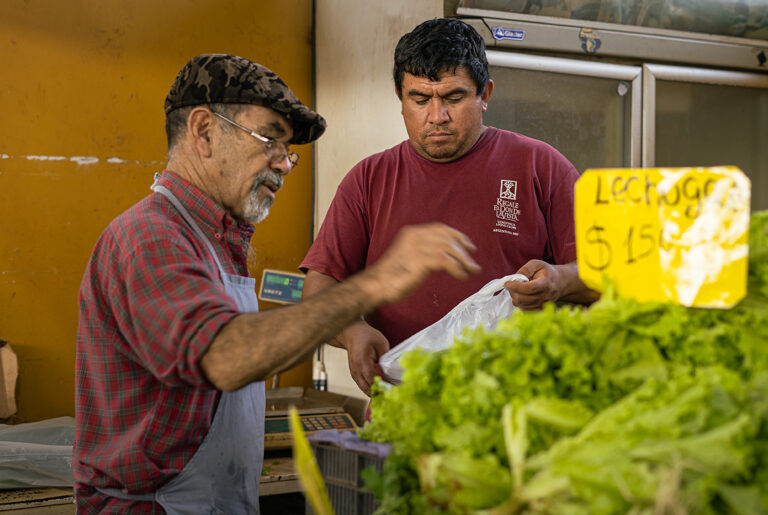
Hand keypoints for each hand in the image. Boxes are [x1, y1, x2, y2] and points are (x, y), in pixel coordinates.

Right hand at [339, 321, 389, 394]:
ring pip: (366, 390)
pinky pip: (363, 386)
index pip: (374, 381)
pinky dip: (372, 389)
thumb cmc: (366, 336)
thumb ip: (386, 358)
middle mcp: (356, 370)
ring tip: (389, 390)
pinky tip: (381, 387)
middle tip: (394, 392)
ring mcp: (354, 374)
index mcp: (362, 362)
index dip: (384, 387)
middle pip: (369, 389)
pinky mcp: (354, 375)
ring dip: (376, 392)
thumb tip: (392, 372)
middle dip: (381, 392)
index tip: (395, 389)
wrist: (352, 333)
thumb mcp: (381, 343)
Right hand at [362, 223, 480, 304]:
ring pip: (449, 248)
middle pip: (447, 238)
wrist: (375, 285)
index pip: (440, 228)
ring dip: (463, 260)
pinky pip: (445, 260)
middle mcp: (414, 236)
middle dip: (464, 250)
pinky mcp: (418, 260)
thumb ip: (422, 251)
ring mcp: (416, 247)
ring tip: (471, 271)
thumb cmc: (390, 276)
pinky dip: (456, 268)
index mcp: (411, 233)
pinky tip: (460, 275)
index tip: (469, 246)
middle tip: (473, 264)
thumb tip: (444, 256)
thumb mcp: (407, 256)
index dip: (457, 236)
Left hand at [504, 259, 561, 309]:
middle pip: (523, 299)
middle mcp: (545, 296)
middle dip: (512, 292)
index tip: (507, 283)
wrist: (559, 283)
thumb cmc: (546, 272)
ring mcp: (543, 305)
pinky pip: (524, 309)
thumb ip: (526, 269)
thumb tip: (514, 278)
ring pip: (521, 305)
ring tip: (517, 289)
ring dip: (514, 297)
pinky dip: (519, 303)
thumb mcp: (537, 264)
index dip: (516, 286)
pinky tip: (521, 295)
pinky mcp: (539, 310)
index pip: (529, 288)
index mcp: (545, 283)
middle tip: (510, 285)